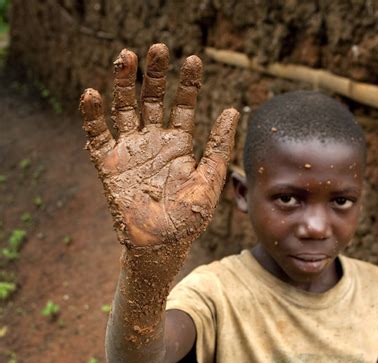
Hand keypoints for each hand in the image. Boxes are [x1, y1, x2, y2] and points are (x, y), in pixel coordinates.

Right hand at [79, 44, 238, 248]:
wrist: (161, 246)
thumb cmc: (187, 219)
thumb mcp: (209, 181)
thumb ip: (219, 147)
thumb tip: (233, 109)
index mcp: (179, 145)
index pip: (184, 106)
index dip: (188, 84)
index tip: (193, 60)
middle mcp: (153, 142)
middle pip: (151, 99)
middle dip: (154, 75)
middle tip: (158, 49)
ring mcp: (130, 152)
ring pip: (124, 109)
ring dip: (122, 84)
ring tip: (126, 58)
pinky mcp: (109, 165)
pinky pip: (97, 136)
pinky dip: (92, 116)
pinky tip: (93, 94)